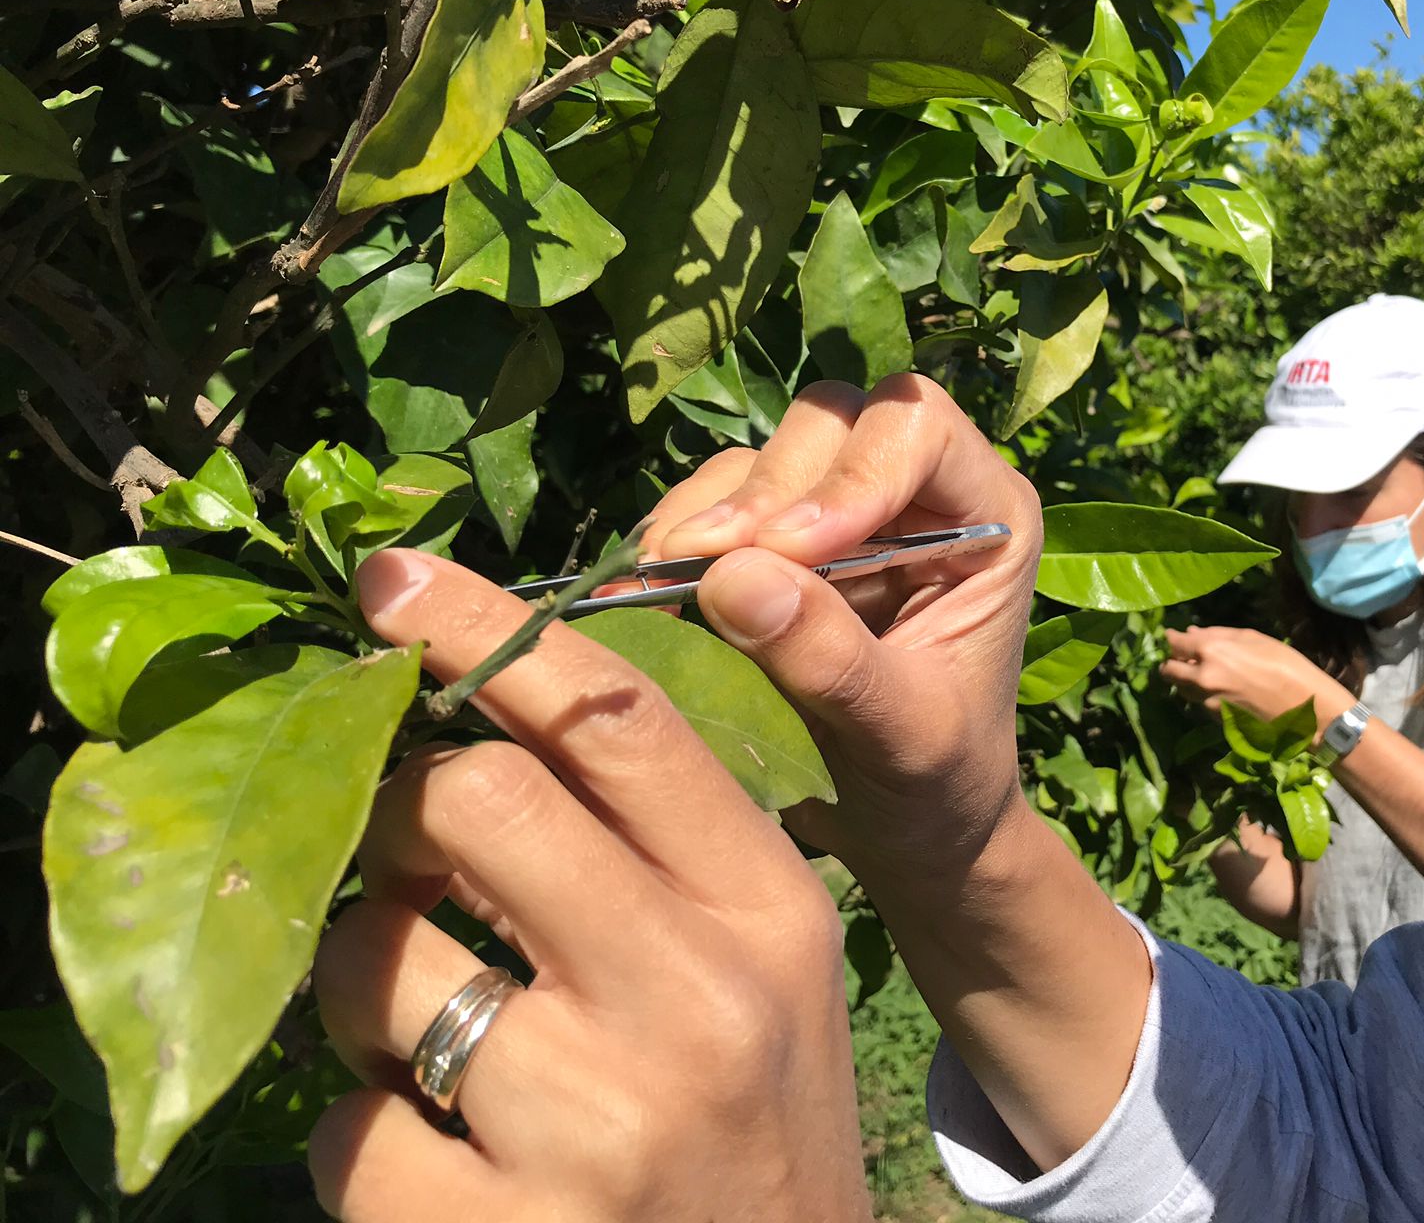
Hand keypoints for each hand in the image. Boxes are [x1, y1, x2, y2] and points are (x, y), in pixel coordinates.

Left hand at [307, 551, 868, 1222]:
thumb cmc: (757, 1120)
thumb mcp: (763, 966)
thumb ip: (662, 851)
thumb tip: (480, 734)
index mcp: (766, 906)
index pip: (619, 719)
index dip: (491, 631)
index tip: (393, 582)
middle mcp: (695, 996)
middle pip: (479, 802)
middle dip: (398, 810)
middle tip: (397, 849)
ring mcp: (598, 1122)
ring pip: (375, 965)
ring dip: (359, 981)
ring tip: (418, 1029)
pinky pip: (344, 1130)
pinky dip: (357, 1129)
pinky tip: (429, 1155)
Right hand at [637, 374, 1043, 896]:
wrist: (905, 832)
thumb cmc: (937, 783)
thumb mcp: (905, 737)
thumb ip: (834, 660)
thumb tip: (733, 576)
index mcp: (985, 515)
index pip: (917, 424)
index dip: (851, 471)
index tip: (792, 551)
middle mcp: (915, 492)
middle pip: (829, 422)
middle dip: (764, 491)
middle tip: (698, 563)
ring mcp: (837, 511)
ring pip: (761, 458)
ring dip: (707, 513)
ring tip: (662, 580)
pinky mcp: (772, 544)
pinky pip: (712, 505)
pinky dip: (675, 540)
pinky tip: (648, 593)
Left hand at [1160, 625, 1351, 727]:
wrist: (1308, 711)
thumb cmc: (1288, 667)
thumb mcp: (1256, 639)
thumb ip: (1219, 635)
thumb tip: (1191, 634)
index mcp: (1212, 652)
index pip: (1175, 644)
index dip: (1171, 639)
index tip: (1172, 636)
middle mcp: (1202, 678)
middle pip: (1169, 671)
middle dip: (1171, 662)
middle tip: (1182, 657)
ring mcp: (1207, 702)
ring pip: (1182, 690)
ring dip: (1186, 680)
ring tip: (1202, 673)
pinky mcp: (1215, 720)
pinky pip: (1199, 703)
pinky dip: (1202, 695)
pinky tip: (1220, 689)